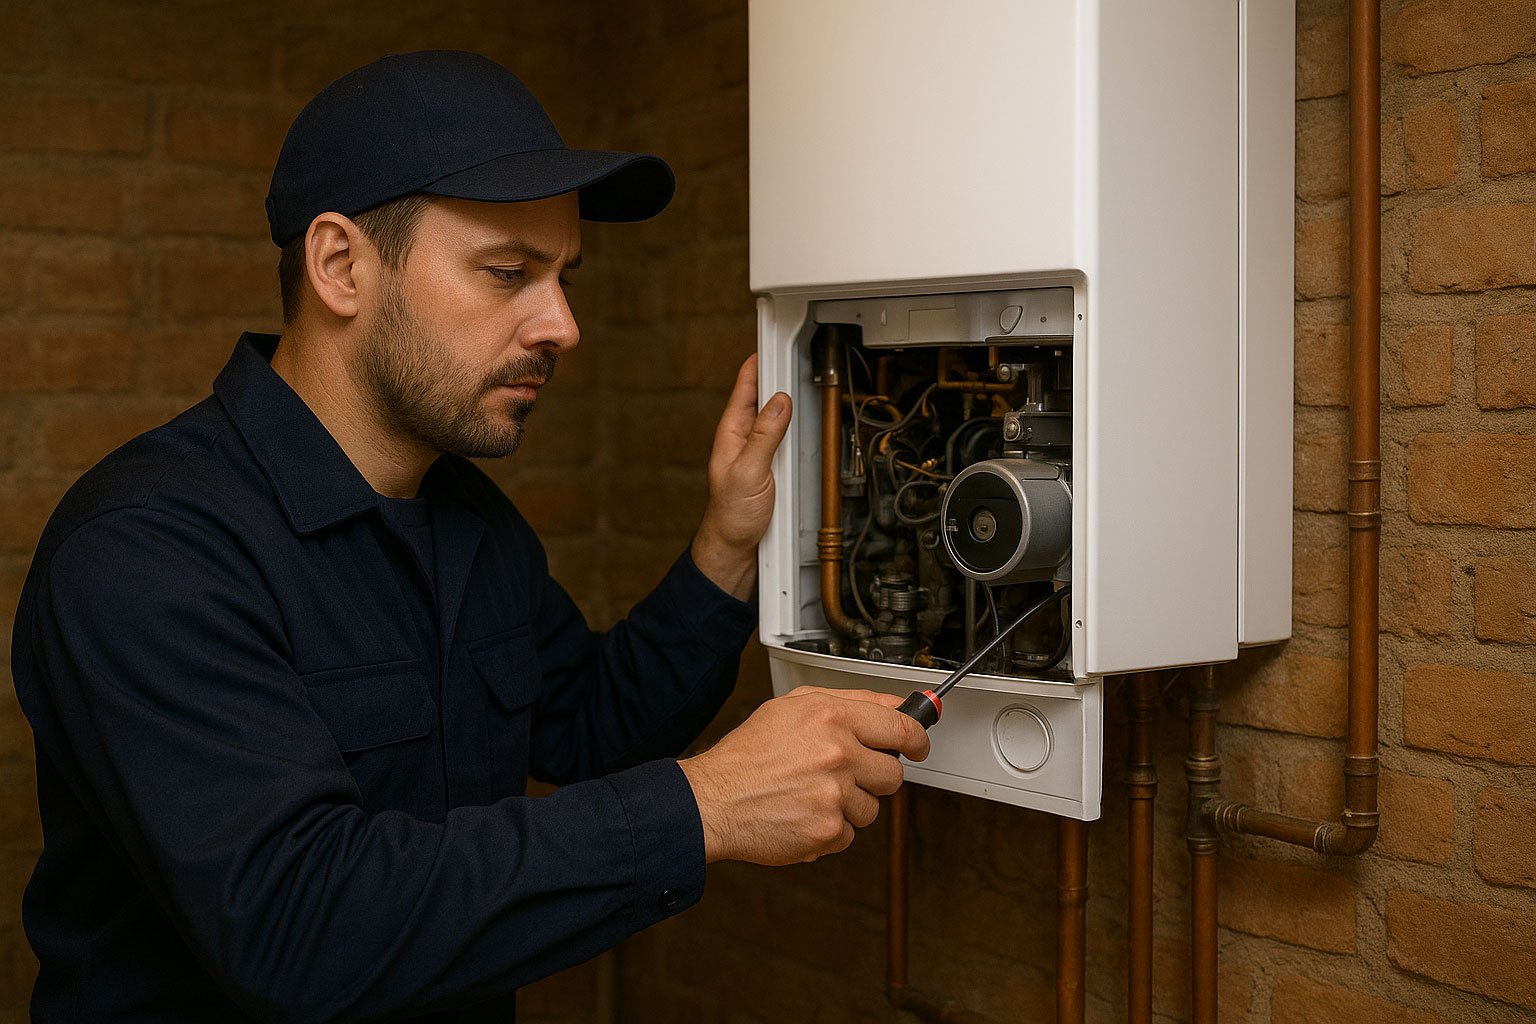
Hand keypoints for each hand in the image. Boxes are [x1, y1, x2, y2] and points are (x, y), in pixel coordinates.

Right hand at [678, 687, 930, 864]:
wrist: (714, 800)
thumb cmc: (748, 755)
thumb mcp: (791, 707)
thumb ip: (846, 701)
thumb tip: (893, 704)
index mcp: (832, 718)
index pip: (901, 727)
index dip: (917, 739)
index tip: (919, 745)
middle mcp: (838, 754)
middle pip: (893, 774)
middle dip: (874, 777)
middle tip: (844, 775)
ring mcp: (836, 795)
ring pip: (872, 808)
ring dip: (849, 805)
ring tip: (811, 794)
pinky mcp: (829, 831)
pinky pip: (850, 834)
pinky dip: (830, 829)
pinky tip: (803, 814)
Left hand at [692, 354, 790, 599]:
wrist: (736, 551)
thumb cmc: (732, 517)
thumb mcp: (750, 472)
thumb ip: (765, 436)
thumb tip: (779, 401)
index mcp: (731, 434)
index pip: (745, 388)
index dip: (757, 363)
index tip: (769, 340)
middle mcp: (743, 440)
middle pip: (763, 399)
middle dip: (777, 376)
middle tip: (794, 351)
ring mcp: (757, 454)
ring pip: (776, 419)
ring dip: (788, 402)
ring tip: (802, 379)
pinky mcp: (770, 470)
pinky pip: (785, 441)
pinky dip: (795, 428)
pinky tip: (804, 424)